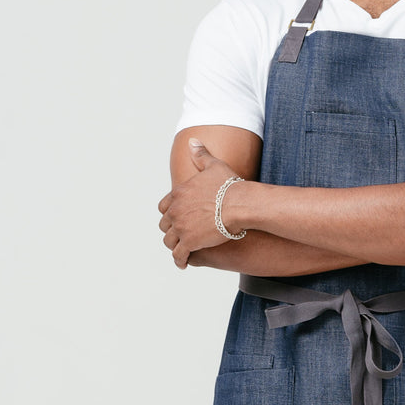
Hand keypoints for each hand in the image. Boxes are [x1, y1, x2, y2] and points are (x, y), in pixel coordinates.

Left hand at [158, 139, 244, 268]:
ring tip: (181, 251)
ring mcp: (181, 227)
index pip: (165, 207)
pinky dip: (180, 260)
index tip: (176, 218)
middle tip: (179, 236)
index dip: (170, 214)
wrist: (240, 204)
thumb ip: (200, 155)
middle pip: (165, 224)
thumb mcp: (214, 166)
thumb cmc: (230, 186)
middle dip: (171, 230)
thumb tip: (192, 141)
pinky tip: (183, 264)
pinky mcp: (189, 242)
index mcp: (178, 194)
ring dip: (174, 246)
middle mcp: (175, 211)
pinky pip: (179, 255)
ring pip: (170, 241)